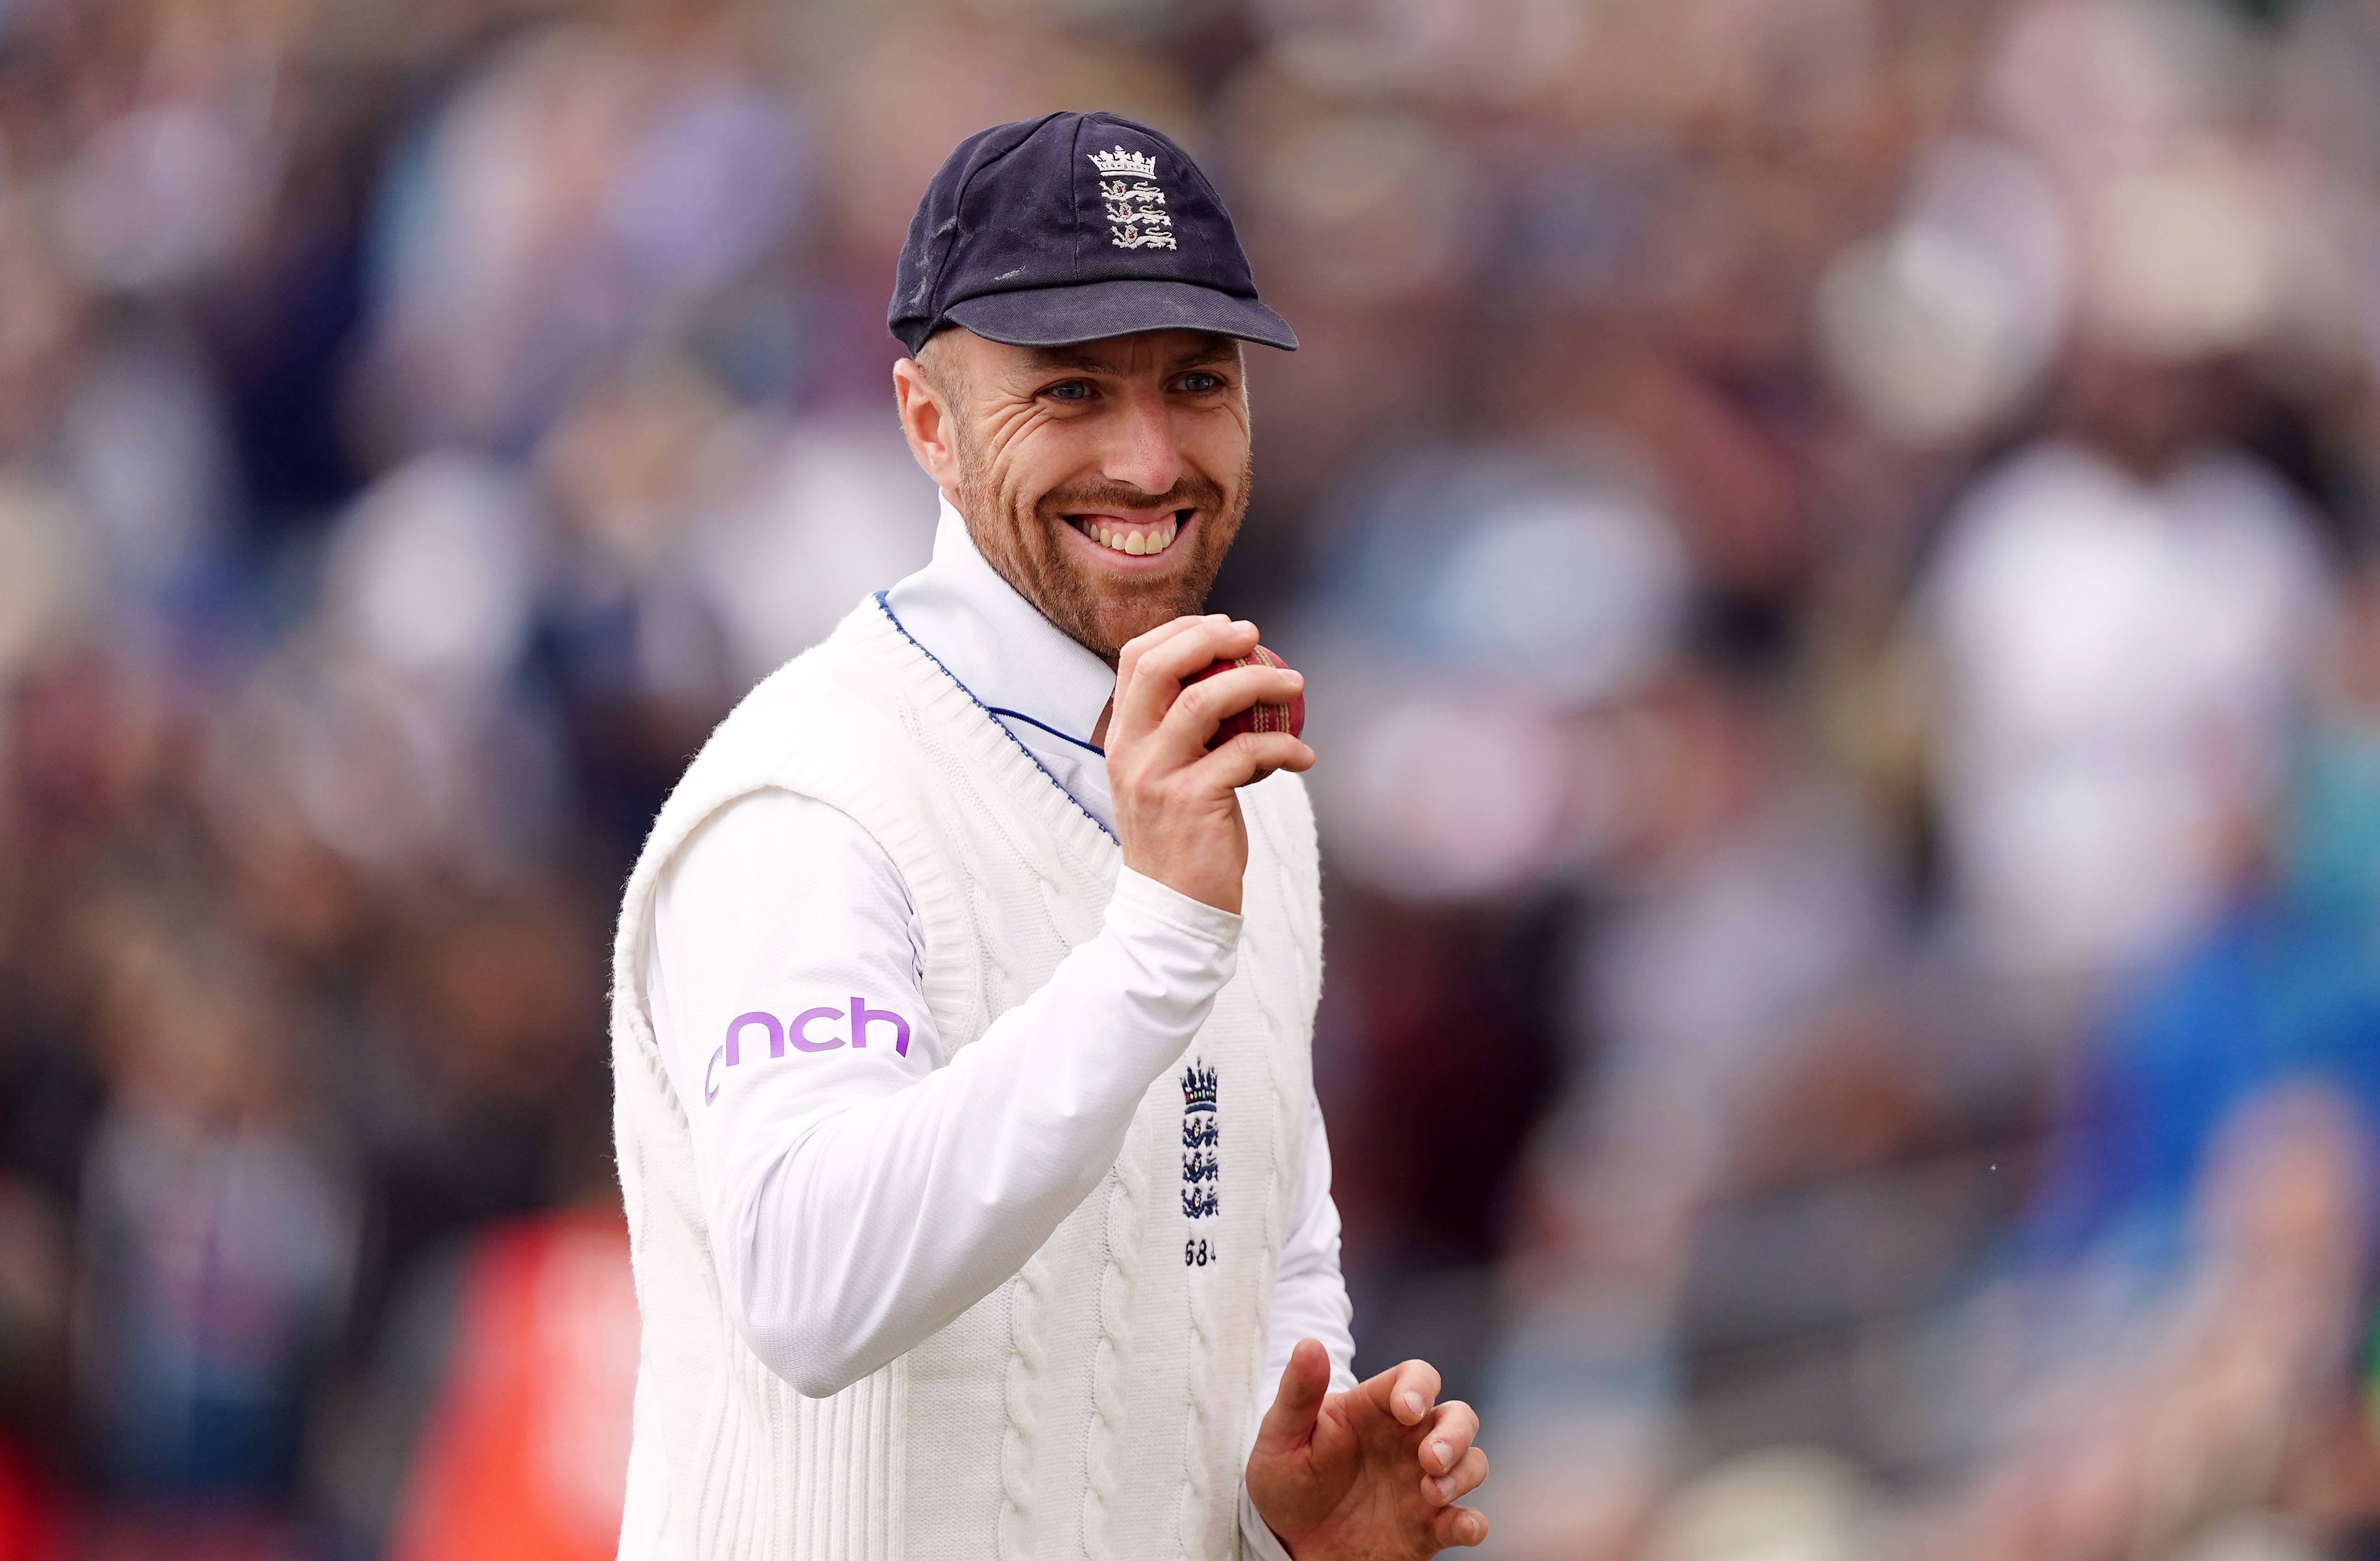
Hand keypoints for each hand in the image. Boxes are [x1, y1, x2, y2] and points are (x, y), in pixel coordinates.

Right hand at [1106, 615, 1313, 914]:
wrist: (1174, 910)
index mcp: (1121, 739)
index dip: (1180, 631)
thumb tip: (1232, 687)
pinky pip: (1247, 752)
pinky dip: (1284, 747)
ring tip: (1294, 683)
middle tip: (1256, 636)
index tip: (1223, 626)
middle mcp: (1131, 751)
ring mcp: (1157, 775)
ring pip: (1205, 699)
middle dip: (1211, 638)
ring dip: (1259, 682)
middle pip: (1160, 666)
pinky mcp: (1192, 801)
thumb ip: (1182, 736)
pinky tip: (1304, 757)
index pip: (1135, 660)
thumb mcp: (1167, 779)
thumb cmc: (1182, 840)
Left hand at [1246, 1341, 1488, 1558]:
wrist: (1288, 1543)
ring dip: (1463, 1473)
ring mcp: (1423, 1483)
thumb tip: (1309, 1344)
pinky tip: (1461, 1527)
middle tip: (1429, 1459)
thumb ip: (1298, 1394)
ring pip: (1472, 1462)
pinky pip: (1468, 1521)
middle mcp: (1408, 1442)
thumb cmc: (1286, 1480)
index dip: (1420, 1387)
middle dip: (1455, 1434)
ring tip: (1432, 1492)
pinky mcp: (1429, 1527)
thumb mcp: (1281, 1436)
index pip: (1416, 1378)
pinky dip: (1473, 1523)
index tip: (1407, 1410)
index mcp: (1376, 1410)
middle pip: (1458, 1417)